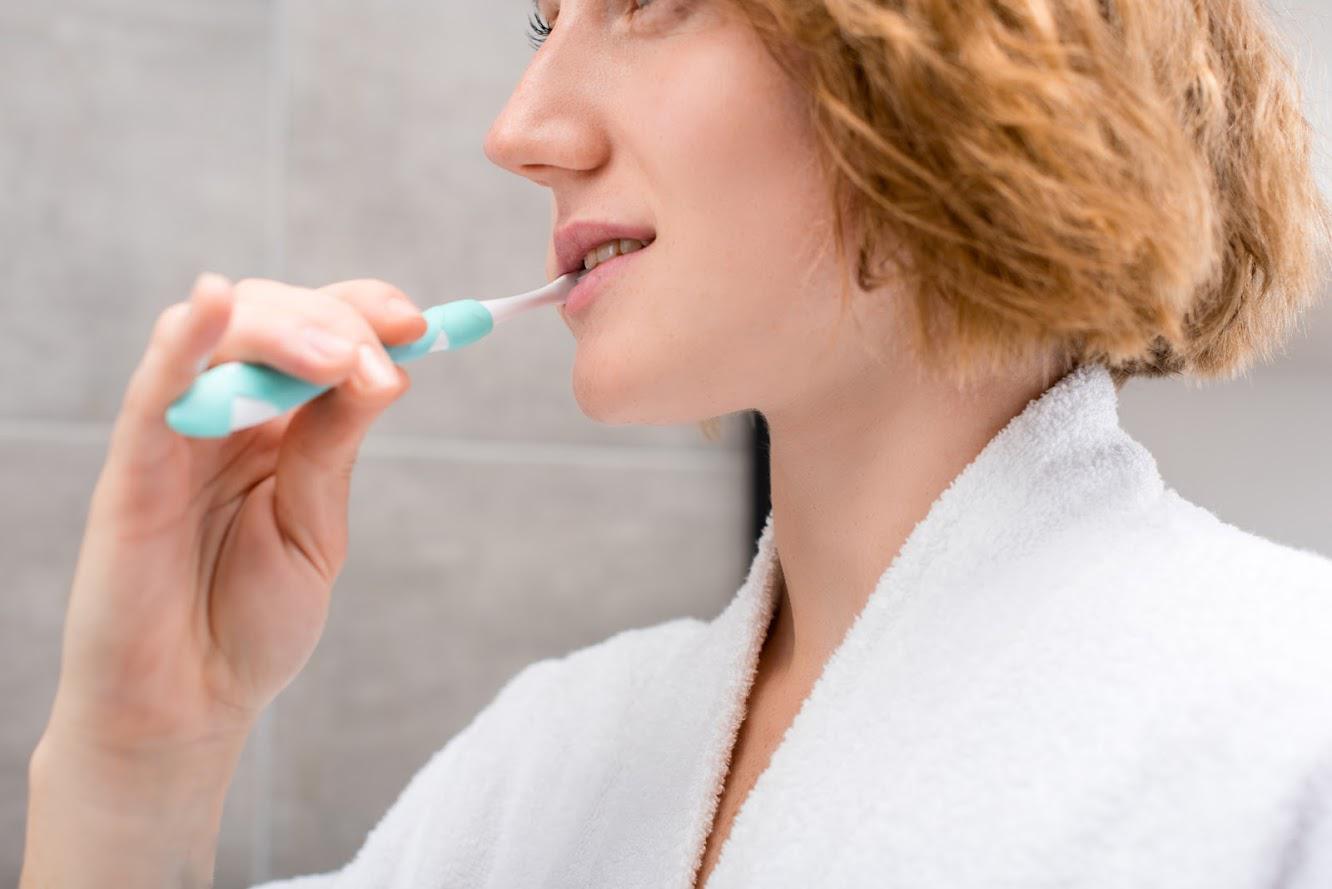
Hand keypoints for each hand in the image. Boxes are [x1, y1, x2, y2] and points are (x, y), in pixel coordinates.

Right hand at [40, 273, 425, 762]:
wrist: (189, 705)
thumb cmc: (249, 622)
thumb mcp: (316, 526)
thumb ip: (334, 448)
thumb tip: (384, 369)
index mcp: (277, 424)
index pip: (316, 330)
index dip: (365, 310)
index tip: (419, 324)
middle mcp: (225, 413)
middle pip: (272, 315)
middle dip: (335, 322)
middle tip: (379, 358)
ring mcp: (177, 433)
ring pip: (218, 334)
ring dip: (284, 329)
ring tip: (336, 360)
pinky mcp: (133, 467)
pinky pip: (153, 387)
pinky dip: (183, 341)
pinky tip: (210, 303)